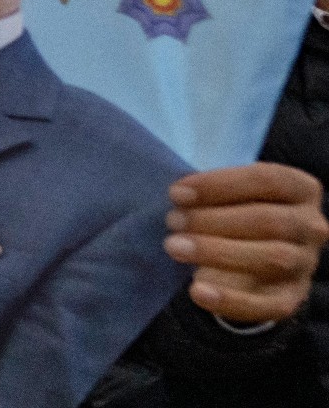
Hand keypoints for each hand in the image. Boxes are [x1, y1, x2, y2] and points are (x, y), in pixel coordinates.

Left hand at [166, 162, 327, 323]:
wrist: (254, 256)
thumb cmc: (237, 210)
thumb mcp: (232, 193)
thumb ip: (214, 191)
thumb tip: (180, 197)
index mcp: (300, 189)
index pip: (266, 180)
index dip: (218, 185)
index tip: (177, 193)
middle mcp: (311, 226)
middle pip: (269, 220)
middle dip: (213, 220)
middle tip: (172, 221)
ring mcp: (305, 263)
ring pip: (272, 258)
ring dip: (217, 252)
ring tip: (174, 247)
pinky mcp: (292, 297)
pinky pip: (269, 305)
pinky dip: (230, 299)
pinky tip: (197, 291)